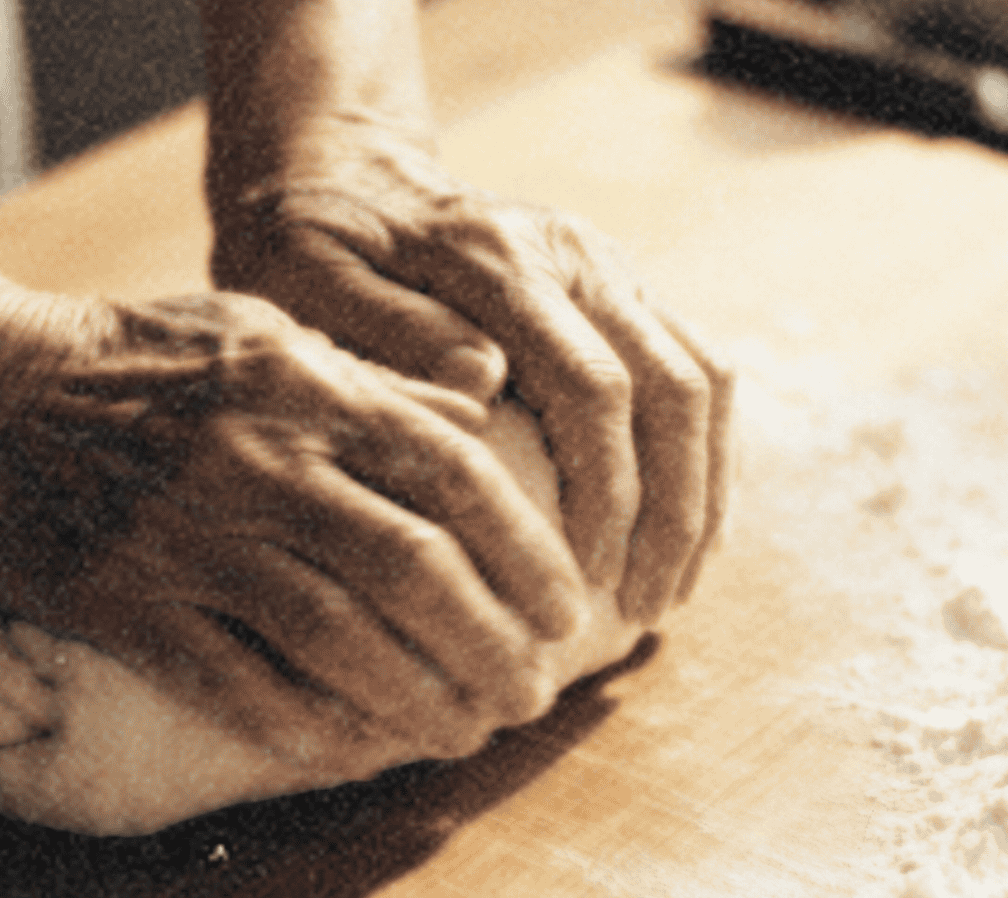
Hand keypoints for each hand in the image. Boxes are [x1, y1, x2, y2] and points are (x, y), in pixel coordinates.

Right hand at [0, 290, 590, 777]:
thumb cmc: (130, 358)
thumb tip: (481, 414)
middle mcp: (258, 463)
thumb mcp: (259, 329)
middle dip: (493, 644)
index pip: (452, 474)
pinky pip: (234, 683)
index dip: (524, 552)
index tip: (564, 609)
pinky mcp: (125, 603)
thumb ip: (370, 378)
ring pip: (336, 640)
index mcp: (302, 388)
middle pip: (413, 570)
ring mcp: (188, 539)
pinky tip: (357, 751)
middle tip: (532, 694)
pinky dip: (307, 726)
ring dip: (418, 701)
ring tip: (466, 734)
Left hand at [211, 132, 734, 621]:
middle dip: (671, 510)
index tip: (587, 580)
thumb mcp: (307, 283)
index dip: (605, 492)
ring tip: (669, 588)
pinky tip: (676, 534)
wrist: (340, 177)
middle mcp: (573, 253)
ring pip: (702, 380)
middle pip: (672, 387)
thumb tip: (485, 380)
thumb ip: (388, 329)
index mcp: (500, 257)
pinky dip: (701, 456)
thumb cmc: (305, 251)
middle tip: (642, 609)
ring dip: (701, 492)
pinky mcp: (616, 288)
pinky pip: (694, 370)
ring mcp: (605, 266)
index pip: (592, 385)